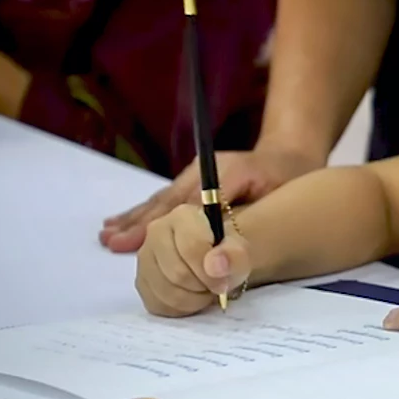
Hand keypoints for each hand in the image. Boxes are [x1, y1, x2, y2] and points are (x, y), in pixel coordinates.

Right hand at [101, 144, 324, 252]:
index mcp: (216, 173)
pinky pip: (163, 202)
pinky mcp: (192, 186)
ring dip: (134, 220)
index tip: (137, 240)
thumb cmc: (283, 175)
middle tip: (111, 242)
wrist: (290, 157)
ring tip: (108, 236)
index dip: (161, 224)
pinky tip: (121, 223)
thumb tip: (214, 236)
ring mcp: (193, 179)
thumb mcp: (270, 189)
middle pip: (164, 204)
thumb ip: (240, 211)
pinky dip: (143, 215)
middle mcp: (199, 175)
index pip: (183, 204)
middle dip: (138, 225)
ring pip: (159, 203)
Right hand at [135, 204, 252, 316]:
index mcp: (182, 216)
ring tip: (205, 289)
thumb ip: (234, 255)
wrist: (216, 260)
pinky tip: (191, 297)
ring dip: (194, 299)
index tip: (225, 280)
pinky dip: (181, 308)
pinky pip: (158, 305)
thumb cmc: (227, 251)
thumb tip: (215, 266)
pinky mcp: (142, 283)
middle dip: (203, 286)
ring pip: (167, 293)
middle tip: (216, 284)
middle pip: (178, 274)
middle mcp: (156, 232)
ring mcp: (144, 258)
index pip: (192, 248)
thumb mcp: (241, 250)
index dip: (212, 271)